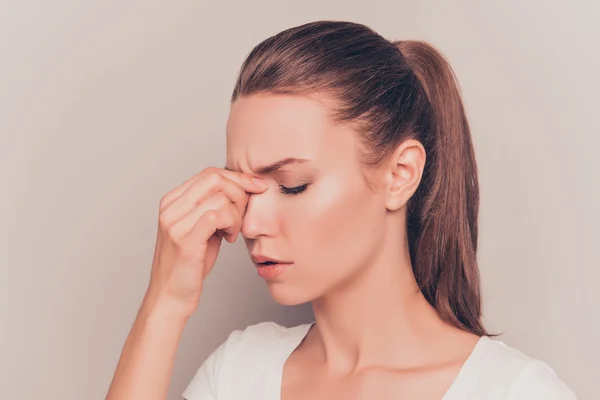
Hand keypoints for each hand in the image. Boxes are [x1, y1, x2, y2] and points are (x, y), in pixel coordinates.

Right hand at [144, 167, 267, 317]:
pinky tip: (229, 239)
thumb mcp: (201, 229)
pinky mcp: (185, 240)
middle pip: (215, 178)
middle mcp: (170, 208)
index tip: (257, 187)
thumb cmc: (188, 265)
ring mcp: (175, 223)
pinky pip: (217, 216)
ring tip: (233, 232)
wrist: (170, 297)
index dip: (238, 177)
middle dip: (240, 192)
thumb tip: (242, 188)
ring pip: (220, 197)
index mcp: (172, 201)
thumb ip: (214, 207)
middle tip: (244, 214)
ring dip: (237, 214)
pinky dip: (231, 224)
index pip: (209, 173)